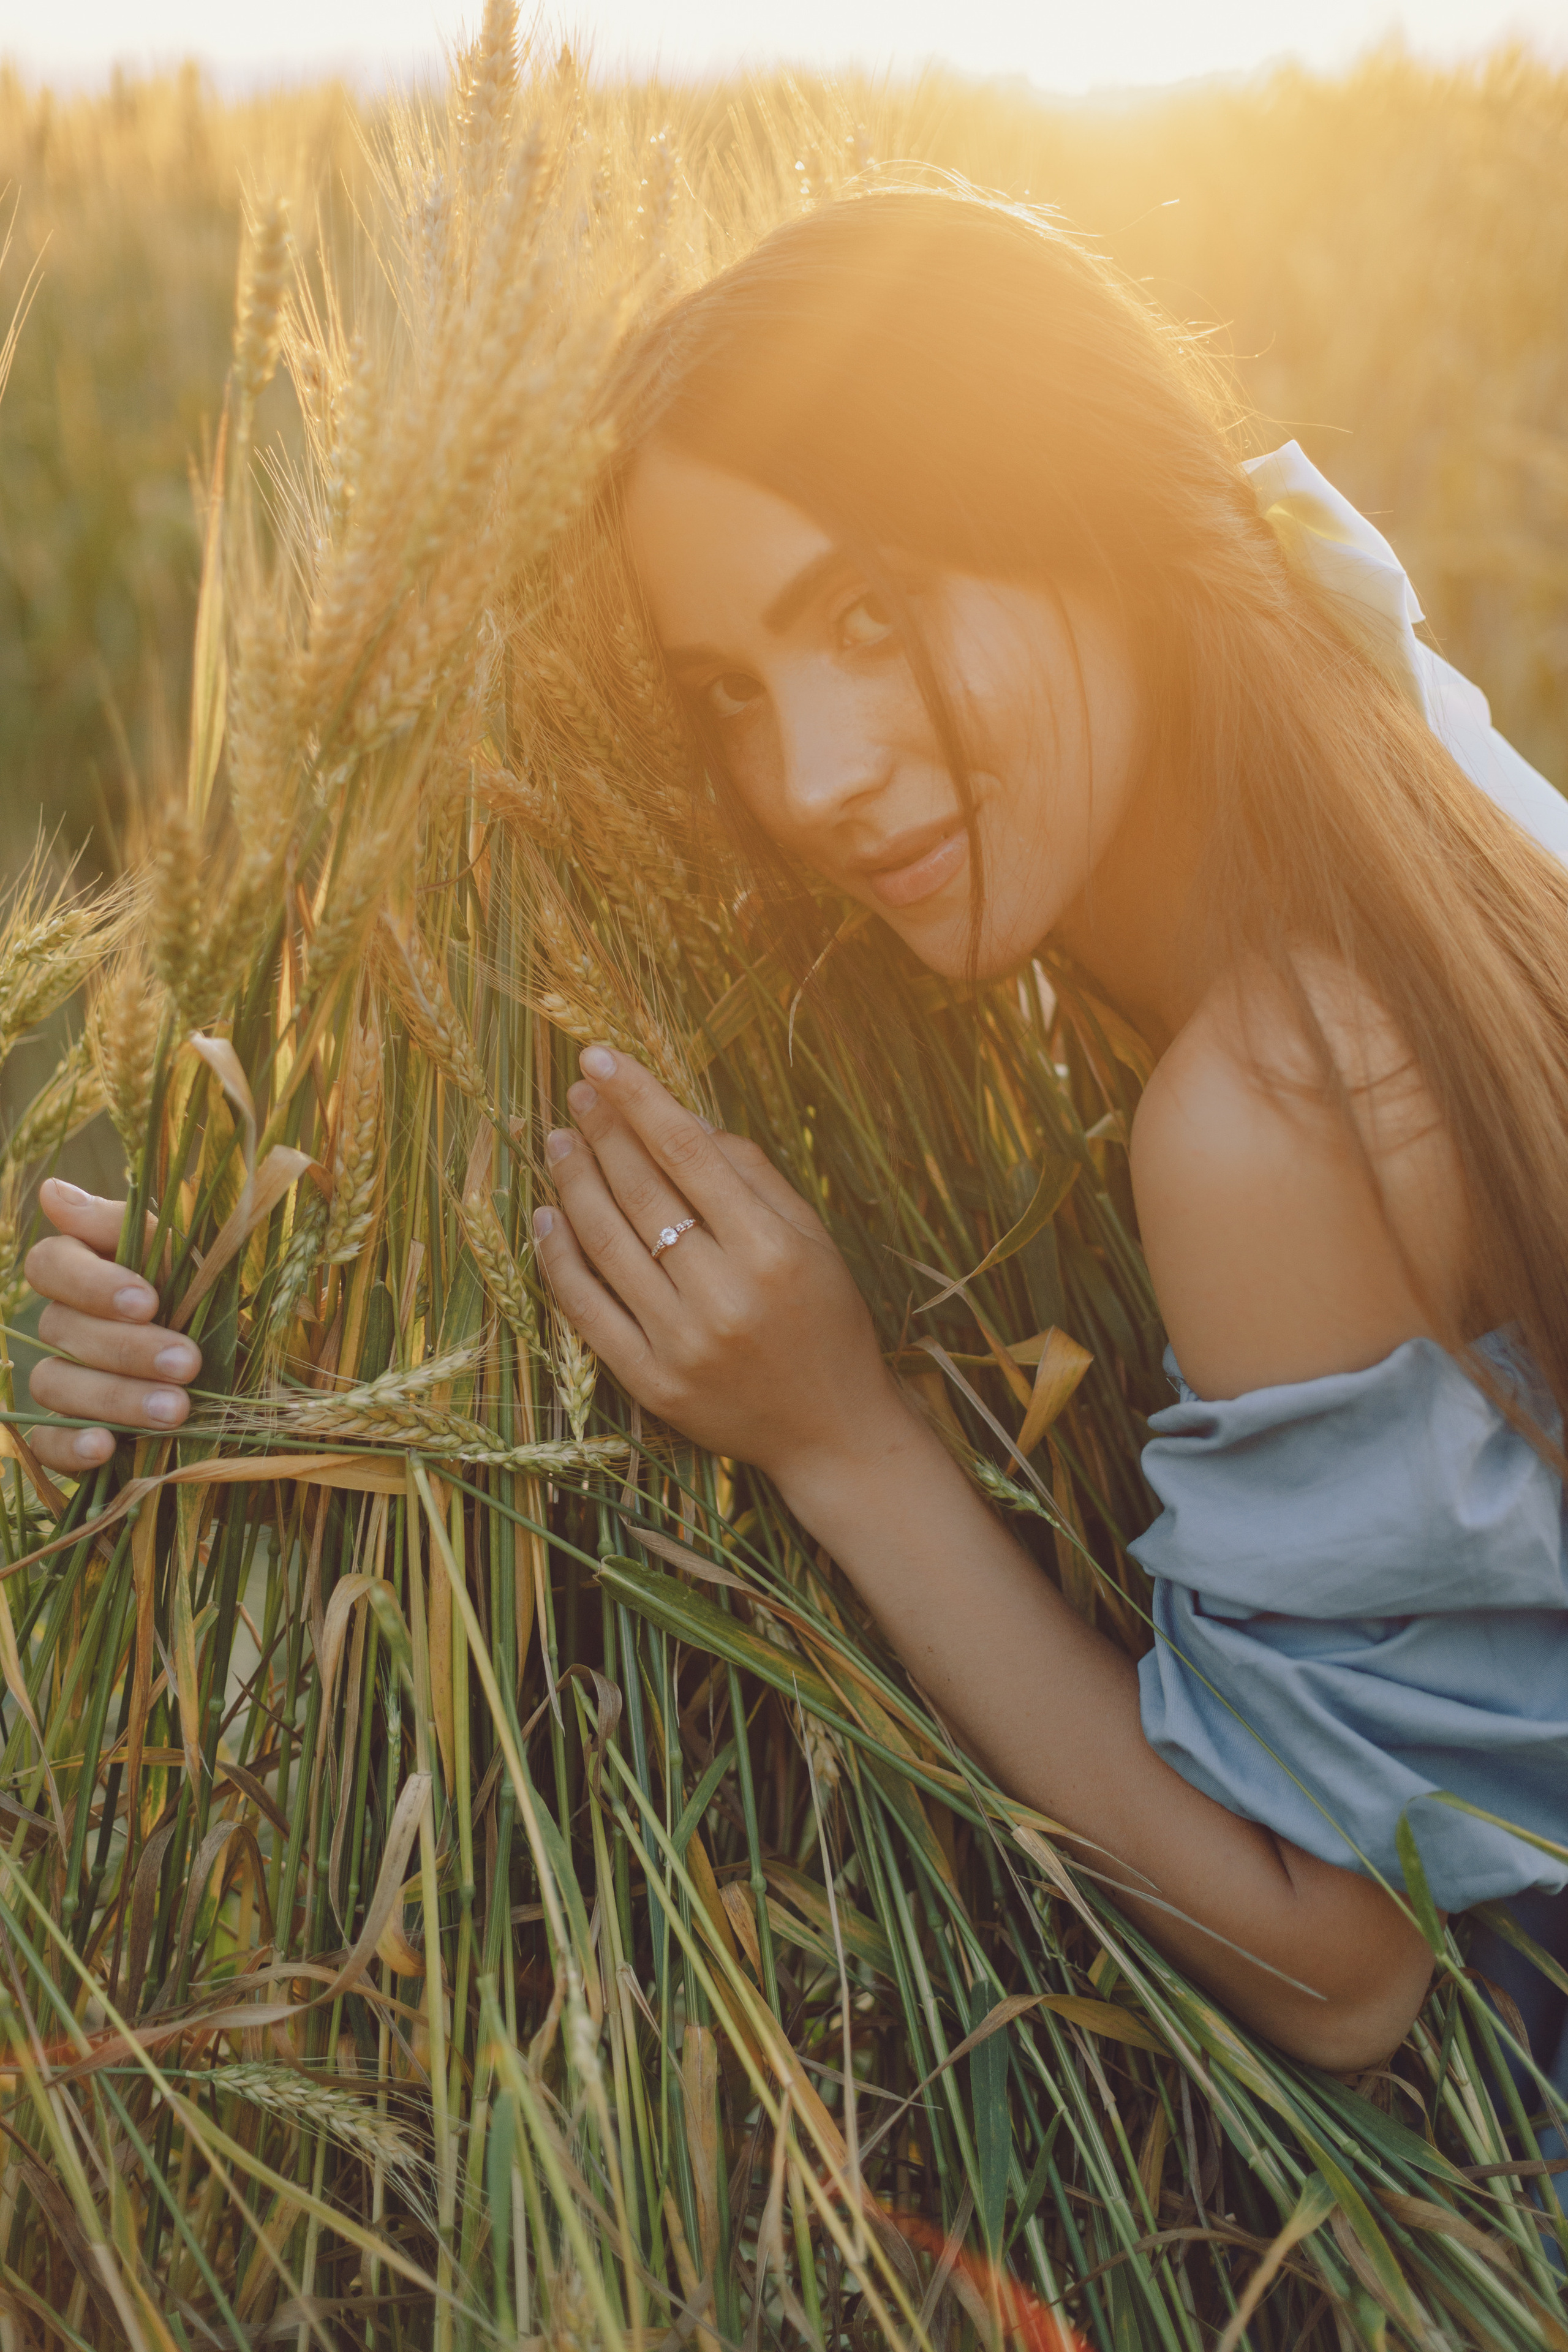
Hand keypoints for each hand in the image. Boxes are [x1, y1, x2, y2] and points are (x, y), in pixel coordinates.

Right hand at [23, 1180, 200, 1472]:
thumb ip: (128, 1227)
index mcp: (90, 1273)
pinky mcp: (68, 1437)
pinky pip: (45, 1444)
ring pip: (53, 1383)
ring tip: (174, 1409)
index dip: (90, 1283)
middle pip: (59, 1328)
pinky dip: (69, 1446)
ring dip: (114, 1396)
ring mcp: (63, 1382)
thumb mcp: (195, 1261)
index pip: (50, 1263)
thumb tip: (53, 1192)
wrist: (259, 1385)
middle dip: (126, 1347)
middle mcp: (66, 1326)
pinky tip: (105, 1447)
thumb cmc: (222, 1309)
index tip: (147, 1301)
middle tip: (186, 1362)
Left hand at [535, 1048, 903, 1483]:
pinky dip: (559, 1257)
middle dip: (601, 1131)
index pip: (688, 1152)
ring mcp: (681, 1343)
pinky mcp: (651, 1383)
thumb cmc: (827, 1321)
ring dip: (573, 1182)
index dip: (638, 1099)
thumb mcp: (813, 1238)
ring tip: (558, 1141)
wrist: (832, 1432)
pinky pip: (586, 1309)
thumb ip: (752, 1175)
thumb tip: (682, 1118)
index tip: (599, 1059)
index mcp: (772, 1249)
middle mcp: (723, 1294)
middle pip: (641, 1192)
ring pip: (606, 1242)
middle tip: (576, 1094)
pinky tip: (546, 1215)